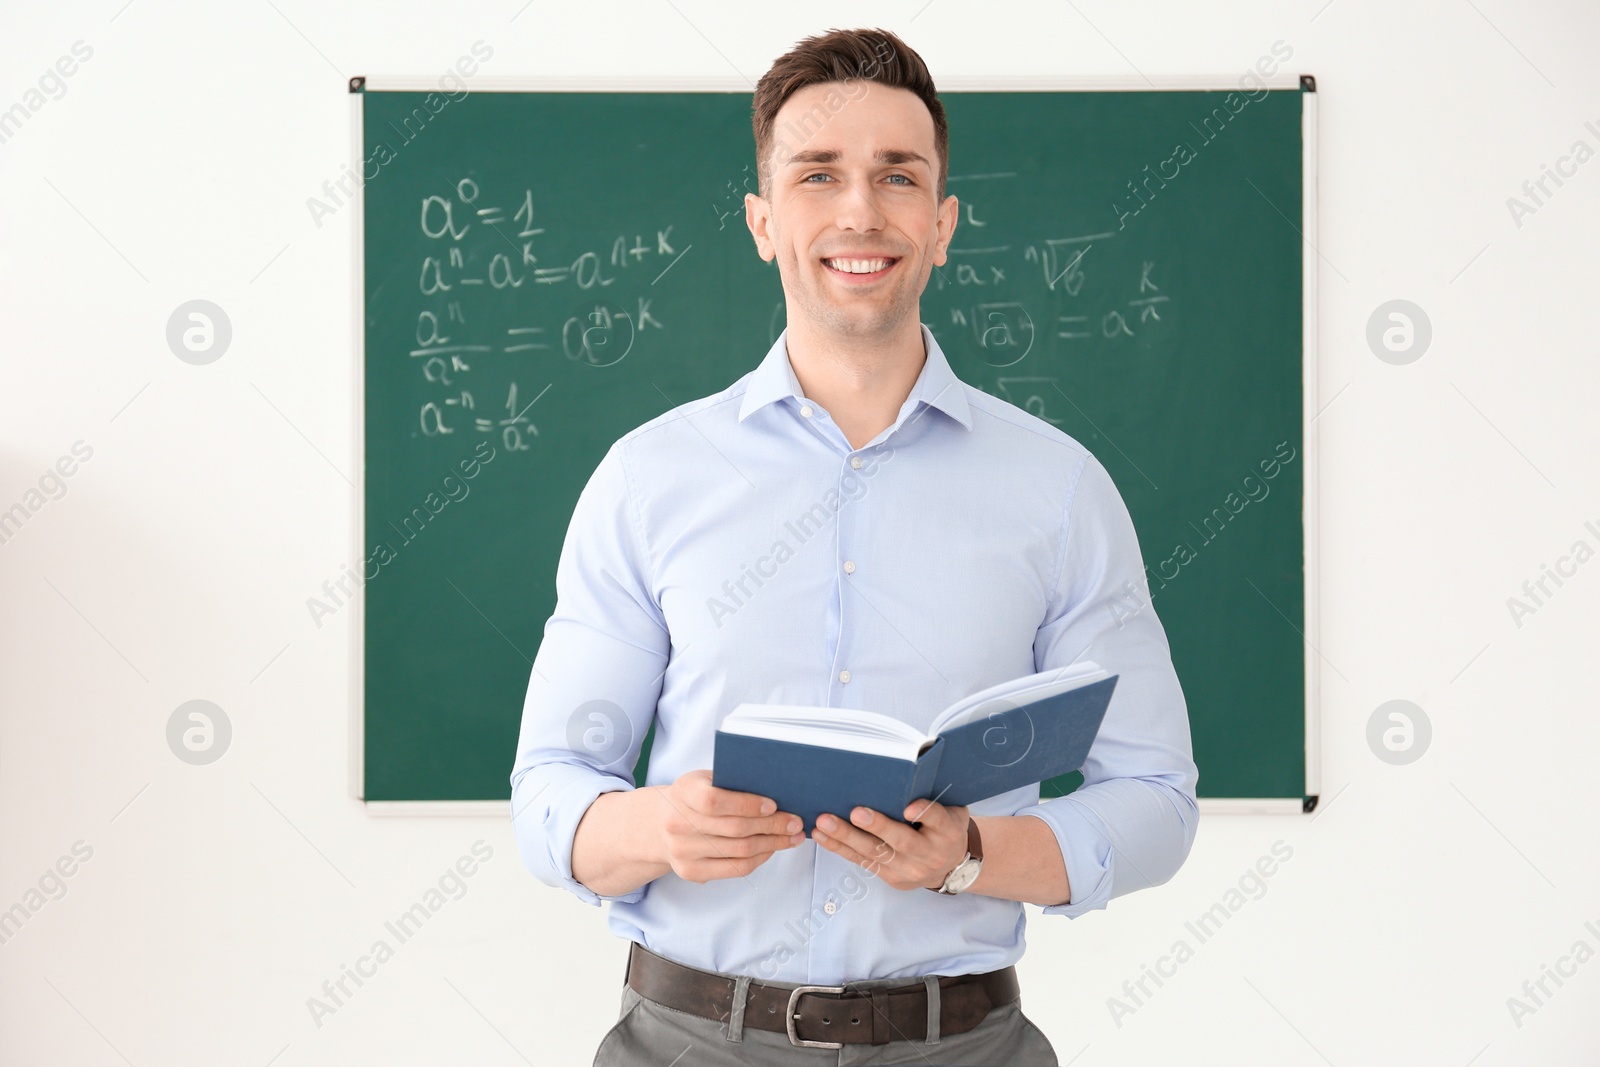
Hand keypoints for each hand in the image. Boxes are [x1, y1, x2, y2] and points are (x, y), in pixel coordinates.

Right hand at [652, 770, 805, 883]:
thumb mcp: (705, 779)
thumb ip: (732, 782)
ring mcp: (682, 851)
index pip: (714, 801)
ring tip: (792, 837)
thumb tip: (777, 788)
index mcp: (682, 792)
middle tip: (795, 822)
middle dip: (772, 826)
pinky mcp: (691, 872)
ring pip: (739, 851)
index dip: (746, 804)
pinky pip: (735, 868)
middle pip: (734, 829)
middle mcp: (678, 824)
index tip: (772, 804)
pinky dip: (759, 858)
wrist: (660, 825)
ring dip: (772, 844)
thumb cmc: (693, 797)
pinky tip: (772, 848)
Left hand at [812, 799, 969, 891]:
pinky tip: (823, 835)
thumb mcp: (952, 810)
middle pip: (901, 840)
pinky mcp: (891, 877)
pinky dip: (840, 847)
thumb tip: (907, 770)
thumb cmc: (945, 829)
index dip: (925, 813)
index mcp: (948, 831)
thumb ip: (934, 796)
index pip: (938, 820)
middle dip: (876, 826)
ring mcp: (908, 869)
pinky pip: (862, 861)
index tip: (909, 807)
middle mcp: (930, 853)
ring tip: (825, 822)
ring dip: (846, 837)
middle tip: (855, 812)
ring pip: (874, 852)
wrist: (951, 866)